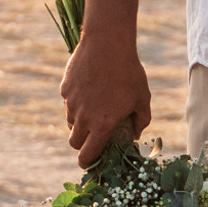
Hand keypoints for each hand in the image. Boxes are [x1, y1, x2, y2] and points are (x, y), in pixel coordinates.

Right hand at [62, 24, 150, 163]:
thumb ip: (141, 121)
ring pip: (70, 121)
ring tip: (95, 107)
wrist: (108, 43)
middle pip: (74, 142)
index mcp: (101, 125)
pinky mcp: (65, 88)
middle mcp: (82, 117)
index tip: (90, 161)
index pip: (86, 155)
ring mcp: (71, 103)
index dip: (87, 162)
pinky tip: (90, 87)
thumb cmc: (129, 73)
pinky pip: (69, 102)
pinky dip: (77, 101)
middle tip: (93, 136)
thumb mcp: (142, 99)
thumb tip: (134, 134)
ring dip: (80, 122)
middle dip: (82, 144)